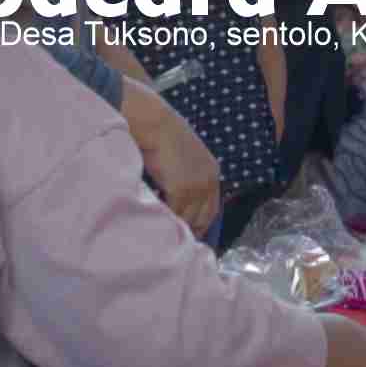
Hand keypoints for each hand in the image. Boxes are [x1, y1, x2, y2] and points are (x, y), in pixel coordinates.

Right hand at [120, 79, 220, 236]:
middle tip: (171, 242)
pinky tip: (153, 218)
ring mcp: (197, 185)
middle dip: (187, 231)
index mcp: (212, 173)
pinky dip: (164, 218)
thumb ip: (187, 182)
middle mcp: (209, 180)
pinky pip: (174, 214)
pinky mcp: (182, 188)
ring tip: (160, 232)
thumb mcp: (184, 162)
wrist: (156, 124)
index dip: (199, 226)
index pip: (211, 211)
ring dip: (174, 227)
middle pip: (201, 219)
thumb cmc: (164, 140)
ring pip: (187, 220)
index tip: (186, 237)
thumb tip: (179, 208)